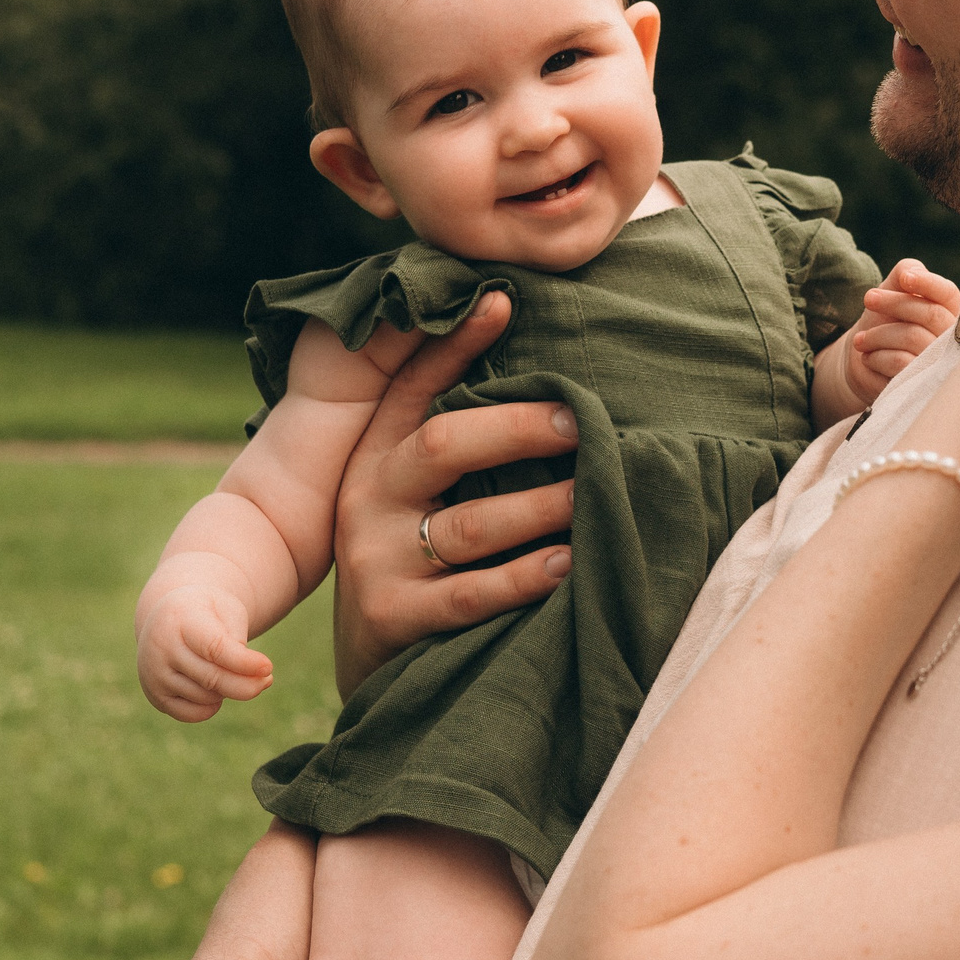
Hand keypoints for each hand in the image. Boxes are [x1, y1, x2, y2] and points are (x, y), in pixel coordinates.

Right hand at [138, 579, 275, 721]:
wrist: (168, 618)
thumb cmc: (206, 613)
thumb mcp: (226, 610)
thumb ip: (238, 639)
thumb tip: (255, 677)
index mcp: (180, 619)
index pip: (214, 649)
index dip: (243, 662)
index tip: (268, 667)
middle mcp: (161, 648)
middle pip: (212, 678)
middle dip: (246, 684)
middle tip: (267, 680)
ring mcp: (154, 674)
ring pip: (205, 697)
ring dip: (228, 690)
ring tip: (230, 671)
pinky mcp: (155, 695)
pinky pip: (192, 714)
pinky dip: (211, 707)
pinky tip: (217, 690)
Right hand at [331, 292, 578, 693]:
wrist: (371, 657)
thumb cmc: (413, 550)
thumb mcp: (412, 484)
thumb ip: (449, 414)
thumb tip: (501, 308)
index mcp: (375, 455)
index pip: (410, 385)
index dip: (453, 342)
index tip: (504, 302)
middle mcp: (368, 500)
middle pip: (444, 444)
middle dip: (518, 427)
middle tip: (580, 421)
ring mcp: (378, 561)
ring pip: (470, 524)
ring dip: (539, 505)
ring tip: (591, 490)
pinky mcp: (396, 619)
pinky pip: (472, 594)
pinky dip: (524, 577)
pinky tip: (569, 562)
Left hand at [840, 259, 959, 409]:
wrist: (863, 359)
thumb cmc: (883, 320)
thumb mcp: (892, 289)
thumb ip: (906, 272)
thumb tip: (912, 272)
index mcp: (948, 310)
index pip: (948, 293)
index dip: (928, 284)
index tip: (904, 279)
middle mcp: (950, 338)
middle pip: (930, 314)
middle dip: (894, 303)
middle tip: (869, 299)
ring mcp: (939, 363)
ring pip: (912, 337)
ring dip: (877, 335)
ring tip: (861, 339)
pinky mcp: (922, 384)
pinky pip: (901, 362)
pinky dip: (876, 356)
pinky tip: (868, 357)